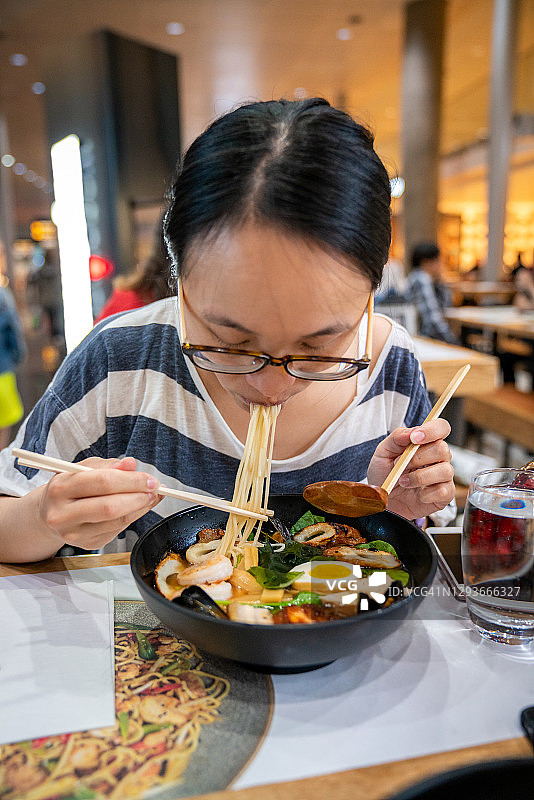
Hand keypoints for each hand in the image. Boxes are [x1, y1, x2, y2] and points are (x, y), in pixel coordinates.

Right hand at [37, 457, 160, 549]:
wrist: (49, 513)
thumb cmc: (69, 488)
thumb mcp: (84, 468)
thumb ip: (109, 465)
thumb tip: (131, 464)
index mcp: (61, 487)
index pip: (102, 482)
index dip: (131, 481)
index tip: (150, 479)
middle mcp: (62, 514)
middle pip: (109, 507)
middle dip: (138, 497)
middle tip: (154, 490)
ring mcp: (73, 533)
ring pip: (116, 522)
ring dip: (140, 508)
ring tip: (149, 497)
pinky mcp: (86, 544)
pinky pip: (117, 531)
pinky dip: (132, 518)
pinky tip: (136, 508)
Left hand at [367, 419, 454, 520]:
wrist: (382, 500)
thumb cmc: (385, 474)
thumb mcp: (383, 453)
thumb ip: (396, 438)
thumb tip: (411, 432)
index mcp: (426, 442)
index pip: (441, 427)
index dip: (432, 430)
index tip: (415, 438)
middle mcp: (438, 457)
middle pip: (442, 449)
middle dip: (418, 458)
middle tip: (401, 465)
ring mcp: (443, 476)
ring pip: (445, 470)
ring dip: (419, 477)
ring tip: (403, 482)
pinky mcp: (445, 494)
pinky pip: (444, 491)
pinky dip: (426, 494)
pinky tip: (417, 495)